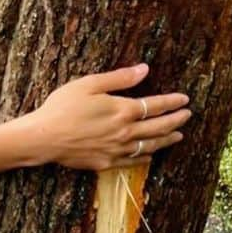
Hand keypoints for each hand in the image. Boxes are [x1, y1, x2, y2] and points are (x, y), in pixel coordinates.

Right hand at [28, 64, 191, 171]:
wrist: (43, 138)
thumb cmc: (62, 107)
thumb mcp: (89, 84)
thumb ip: (119, 78)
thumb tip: (144, 70)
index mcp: (122, 110)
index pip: (156, 105)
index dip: (172, 102)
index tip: (184, 99)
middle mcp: (125, 132)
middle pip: (158, 126)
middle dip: (176, 120)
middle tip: (188, 116)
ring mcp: (116, 150)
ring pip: (149, 146)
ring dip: (166, 140)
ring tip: (178, 136)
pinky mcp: (105, 162)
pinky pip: (132, 162)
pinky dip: (145, 158)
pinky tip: (151, 156)